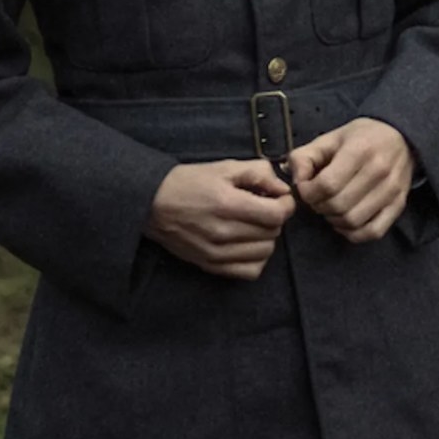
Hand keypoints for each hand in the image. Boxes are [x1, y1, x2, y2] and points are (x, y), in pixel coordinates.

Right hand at [144, 160, 296, 279]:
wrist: (153, 203)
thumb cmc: (190, 182)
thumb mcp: (224, 167)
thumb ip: (259, 173)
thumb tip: (283, 190)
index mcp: (227, 204)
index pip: (276, 215)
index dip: (286, 205)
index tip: (279, 199)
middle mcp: (223, 232)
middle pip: (273, 233)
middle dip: (274, 218)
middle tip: (262, 208)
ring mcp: (216, 252)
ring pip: (265, 253)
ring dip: (266, 238)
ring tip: (253, 225)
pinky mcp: (210, 265)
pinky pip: (250, 272)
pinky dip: (256, 259)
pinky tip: (248, 244)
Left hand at [288, 117, 414, 242]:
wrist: (401, 137)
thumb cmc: (361, 137)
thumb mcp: (330, 138)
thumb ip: (305, 157)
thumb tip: (296, 181)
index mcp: (360, 150)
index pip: (327, 184)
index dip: (308, 192)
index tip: (305, 188)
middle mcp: (379, 171)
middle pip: (338, 205)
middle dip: (319, 206)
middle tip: (317, 198)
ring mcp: (392, 190)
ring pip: (353, 221)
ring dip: (334, 219)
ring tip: (331, 208)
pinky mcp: (399, 205)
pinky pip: (373, 232)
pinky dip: (354, 233)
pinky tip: (345, 222)